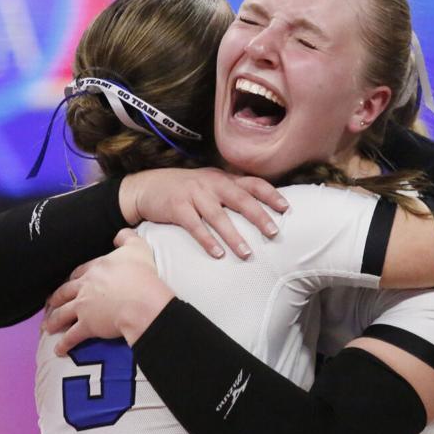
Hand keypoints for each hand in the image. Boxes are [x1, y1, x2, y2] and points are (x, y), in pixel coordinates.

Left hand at [44, 229, 173, 353]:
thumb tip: (118, 233)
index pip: (80, 272)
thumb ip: (127, 238)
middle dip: (56, 298)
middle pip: (65, 292)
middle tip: (50, 304)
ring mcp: (84, 307)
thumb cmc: (142, 275)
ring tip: (47, 327)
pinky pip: (72, 336)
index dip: (75, 277)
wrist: (142, 301)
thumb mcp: (138, 248)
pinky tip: (59, 351)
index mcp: (96, 269)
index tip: (71, 282)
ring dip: (53, 321)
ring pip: (62, 314)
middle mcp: (85, 287)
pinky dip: (64, 345)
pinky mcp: (87, 326)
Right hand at [118, 167, 287, 258]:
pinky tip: (217, 254)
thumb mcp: (210, 184)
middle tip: (274, 233)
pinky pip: (194, 226)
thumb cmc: (186, 189)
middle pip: (240, 199)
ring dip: (234, 236)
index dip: (271, 195)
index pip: (253, 183)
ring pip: (218, 216)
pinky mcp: (177, 207)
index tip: (287, 208)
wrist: (146, 187)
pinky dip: (207, 240)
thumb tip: (262, 209)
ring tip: (247, 253)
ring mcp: (194, 195)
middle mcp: (212, 184)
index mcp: (224, 179)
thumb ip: (232, 192)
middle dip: (259, 216)